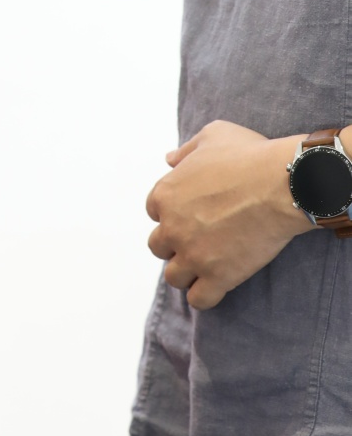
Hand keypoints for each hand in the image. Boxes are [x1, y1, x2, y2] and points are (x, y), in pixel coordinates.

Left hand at [146, 119, 309, 309]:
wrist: (281, 184)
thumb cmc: (248, 155)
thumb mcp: (211, 136)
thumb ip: (186, 150)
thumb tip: (169, 159)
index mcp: (166, 194)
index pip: (154, 211)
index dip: (172, 213)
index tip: (191, 213)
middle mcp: (172, 227)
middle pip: (158, 246)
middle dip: (175, 244)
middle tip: (199, 240)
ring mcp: (193, 255)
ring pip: (173, 277)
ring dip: (186, 272)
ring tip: (206, 265)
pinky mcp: (217, 277)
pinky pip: (198, 299)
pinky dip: (204, 295)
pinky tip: (217, 284)